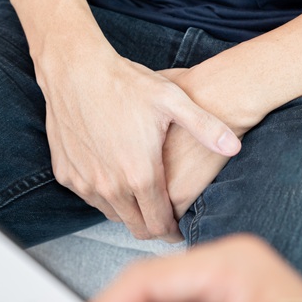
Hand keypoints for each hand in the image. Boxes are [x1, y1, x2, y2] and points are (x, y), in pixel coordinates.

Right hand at [36, 48, 240, 241]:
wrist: (75, 69)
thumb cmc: (126, 83)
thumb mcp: (173, 101)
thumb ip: (206, 127)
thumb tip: (235, 146)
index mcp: (140, 175)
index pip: (160, 225)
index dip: (173, 231)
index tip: (178, 229)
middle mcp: (110, 186)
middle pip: (136, 227)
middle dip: (153, 227)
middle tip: (165, 218)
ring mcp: (85, 182)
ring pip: (112, 214)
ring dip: (128, 211)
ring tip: (142, 197)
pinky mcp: (66, 175)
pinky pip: (90, 197)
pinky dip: (104, 194)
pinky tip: (116, 177)